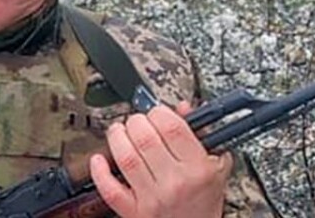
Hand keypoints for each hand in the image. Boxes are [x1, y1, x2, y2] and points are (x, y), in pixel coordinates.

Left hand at [89, 101, 232, 217]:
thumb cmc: (204, 203)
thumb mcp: (216, 169)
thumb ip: (201, 136)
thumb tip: (182, 108)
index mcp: (198, 169)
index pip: (173, 127)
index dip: (159, 113)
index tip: (156, 113)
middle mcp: (174, 183)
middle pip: (145, 138)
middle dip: (136, 121)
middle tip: (137, 122)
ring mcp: (152, 198)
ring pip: (126, 157)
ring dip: (117, 137)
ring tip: (118, 131)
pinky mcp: (134, 212)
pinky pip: (110, 190)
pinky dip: (100, 172)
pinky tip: (99, 159)